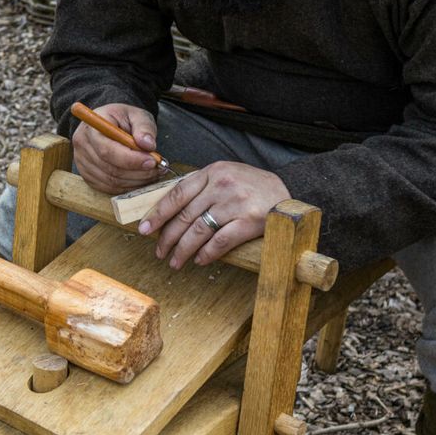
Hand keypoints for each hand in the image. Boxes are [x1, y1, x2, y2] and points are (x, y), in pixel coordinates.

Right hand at [72, 103, 166, 193]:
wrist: (108, 124)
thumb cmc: (122, 118)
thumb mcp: (136, 114)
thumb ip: (144, 127)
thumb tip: (148, 144)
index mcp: (91, 129)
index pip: (108, 150)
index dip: (131, 159)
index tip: (152, 161)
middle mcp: (82, 148)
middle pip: (110, 169)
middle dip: (138, 172)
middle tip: (158, 169)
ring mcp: (83, 164)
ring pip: (111, 182)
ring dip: (136, 181)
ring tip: (153, 173)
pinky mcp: (88, 177)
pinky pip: (109, 189)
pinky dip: (128, 187)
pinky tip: (142, 179)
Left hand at [139, 162, 290, 268]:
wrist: (290, 198)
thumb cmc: (254, 190)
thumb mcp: (228, 177)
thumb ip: (203, 188)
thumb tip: (172, 209)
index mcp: (213, 172)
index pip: (177, 194)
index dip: (158, 214)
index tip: (145, 229)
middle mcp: (222, 185)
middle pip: (185, 215)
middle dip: (167, 237)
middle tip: (159, 252)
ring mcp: (236, 202)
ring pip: (198, 230)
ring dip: (183, 250)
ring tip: (175, 262)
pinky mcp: (250, 221)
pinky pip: (220, 241)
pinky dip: (207, 253)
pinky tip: (200, 260)